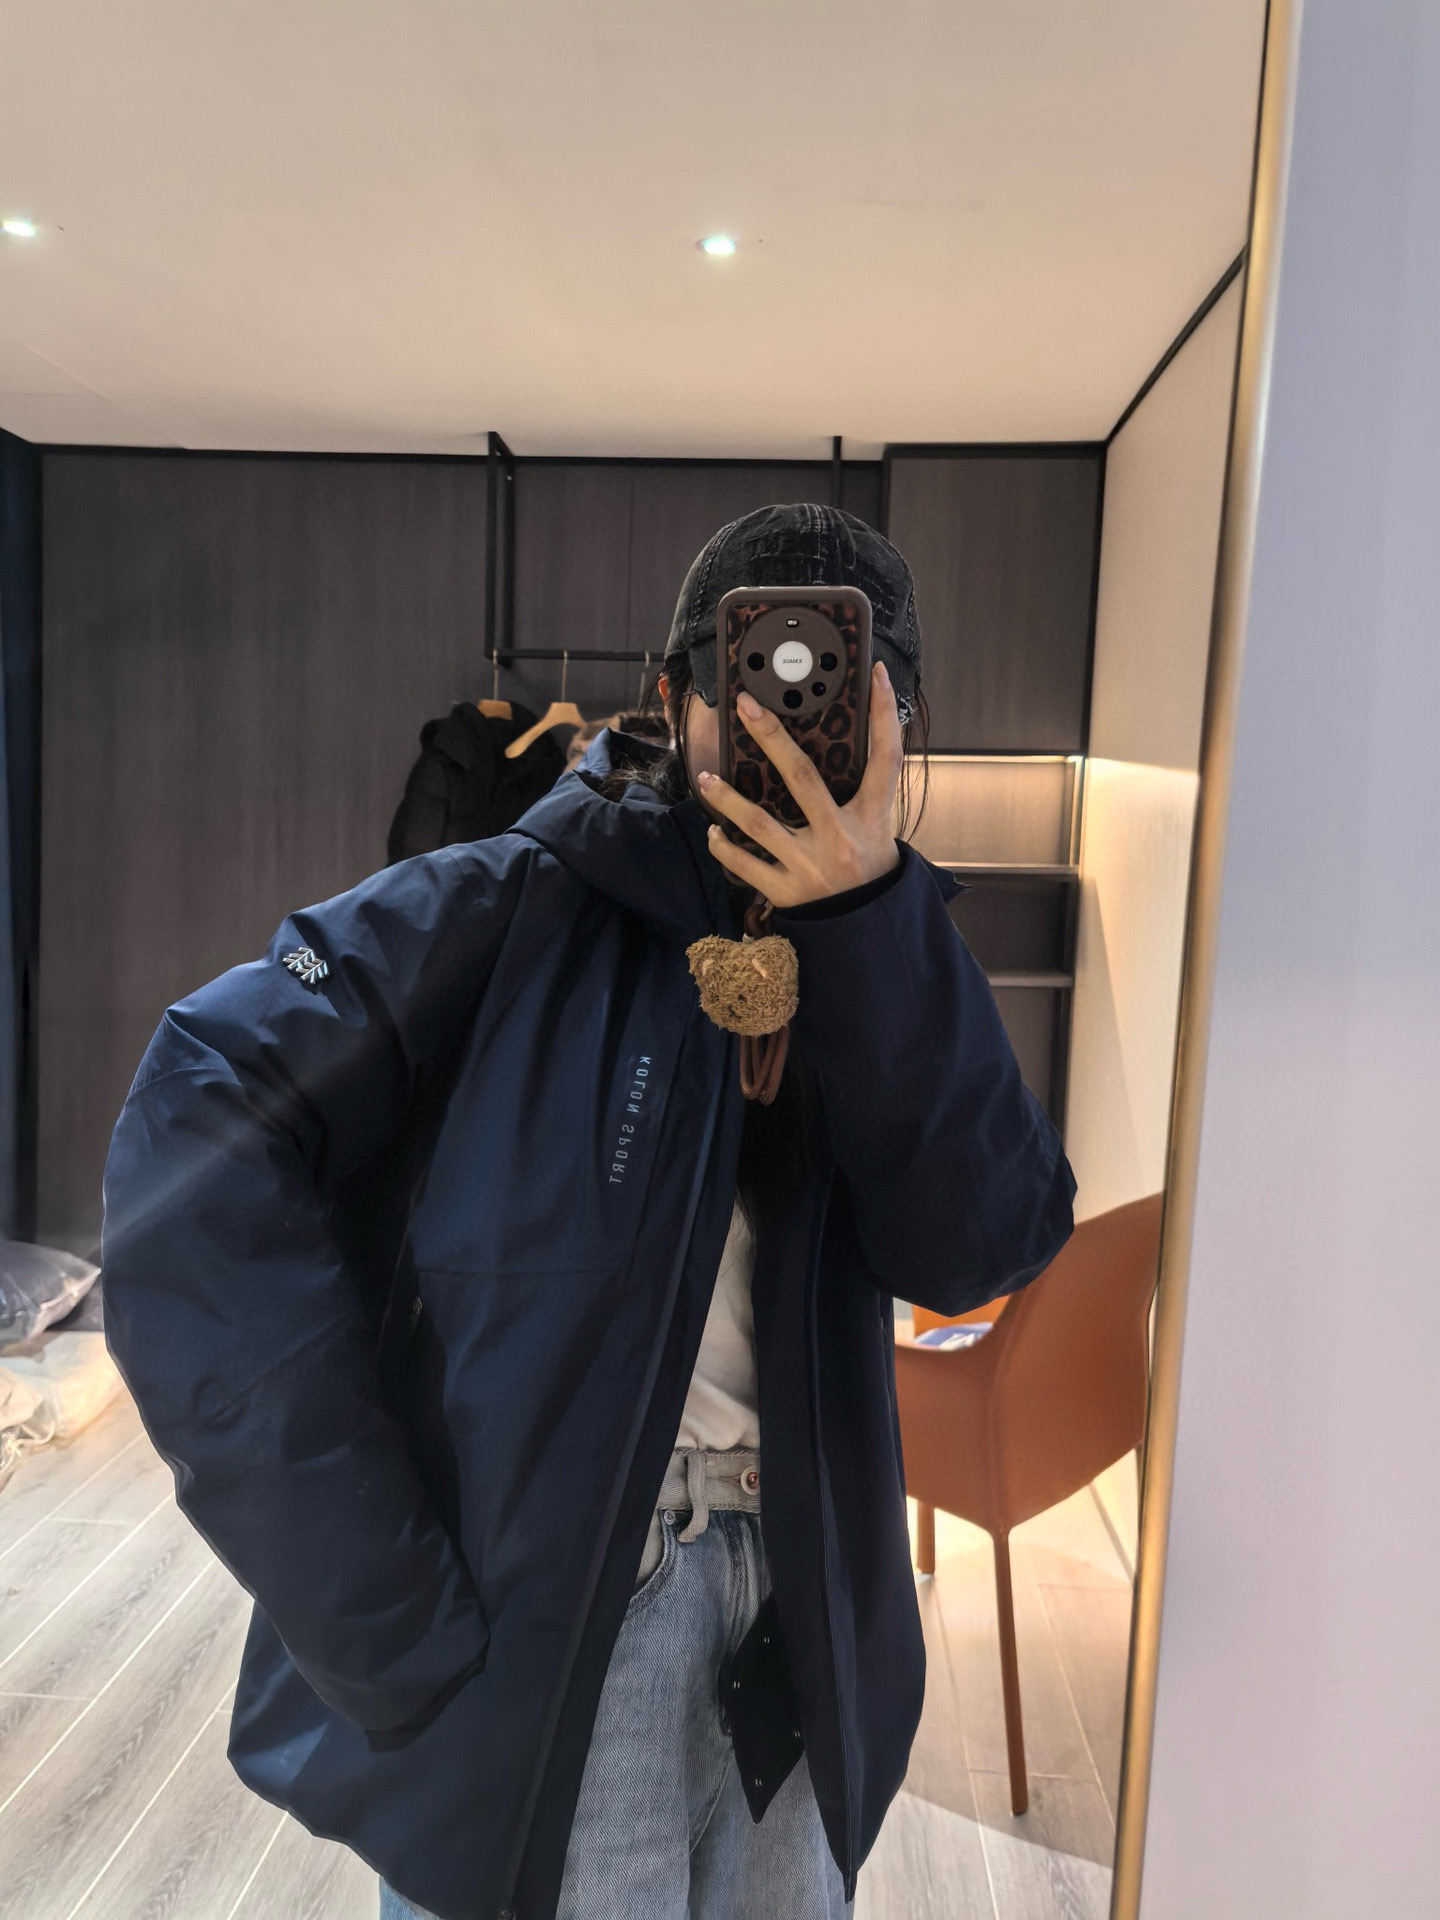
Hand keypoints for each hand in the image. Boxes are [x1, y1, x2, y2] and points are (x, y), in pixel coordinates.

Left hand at [698, 662, 903, 907]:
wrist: (866, 927)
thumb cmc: (869, 867)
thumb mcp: (877, 826)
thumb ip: (861, 789)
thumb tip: (840, 742)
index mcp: (872, 818)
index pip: (884, 757)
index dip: (881, 713)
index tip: (873, 673)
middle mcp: (841, 840)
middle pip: (803, 778)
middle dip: (772, 738)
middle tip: (746, 706)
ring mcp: (811, 868)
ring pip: (760, 824)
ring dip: (728, 799)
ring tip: (706, 778)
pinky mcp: (787, 894)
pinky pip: (745, 865)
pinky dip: (724, 846)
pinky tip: (714, 830)